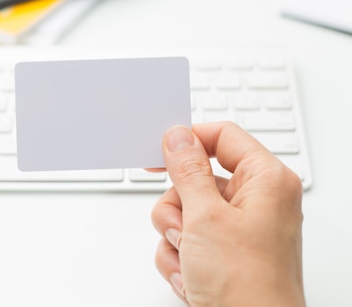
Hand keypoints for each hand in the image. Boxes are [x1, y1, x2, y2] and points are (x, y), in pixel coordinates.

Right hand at [151, 122, 304, 306]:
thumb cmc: (248, 286)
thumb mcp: (206, 216)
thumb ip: (187, 170)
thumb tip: (177, 136)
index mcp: (266, 181)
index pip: (221, 136)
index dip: (187, 141)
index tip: (156, 153)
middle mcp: (256, 201)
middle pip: (195, 179)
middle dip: (177, 208)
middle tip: (185, 229)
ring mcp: (238, 229)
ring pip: (184, 211)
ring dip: (175, 237)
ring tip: (191, 259)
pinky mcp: (223, 252)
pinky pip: (185, 238)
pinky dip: (179, 257)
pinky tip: (192, 276)